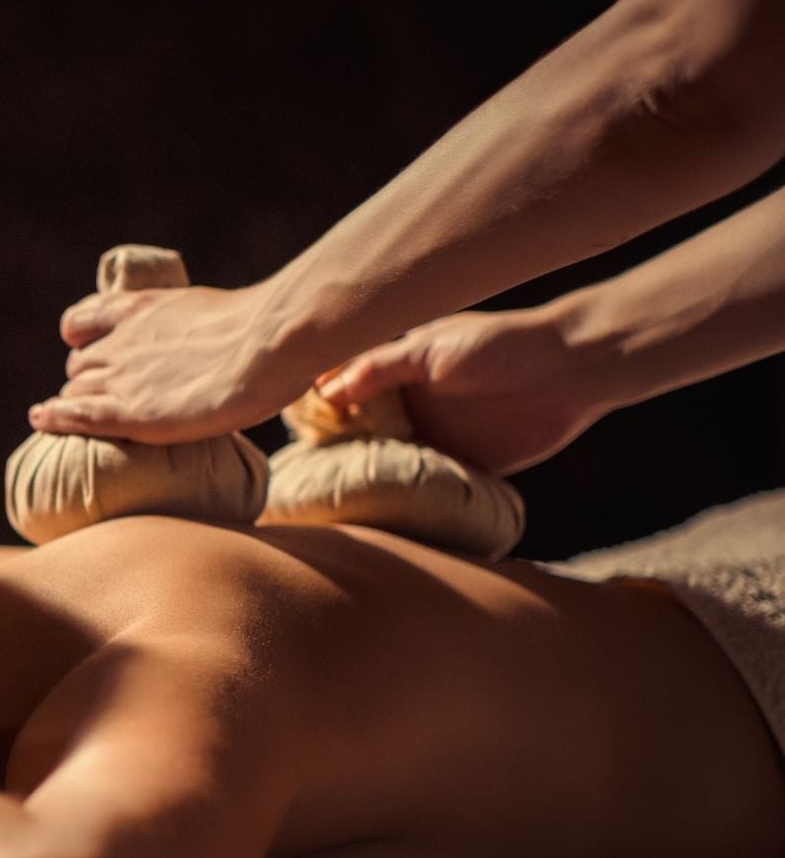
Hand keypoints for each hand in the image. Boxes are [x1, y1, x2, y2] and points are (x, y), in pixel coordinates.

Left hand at [31, 284, 327, 443]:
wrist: (268, 342)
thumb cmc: (264, 331)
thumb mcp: (217, 314)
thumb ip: (198, 329)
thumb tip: (219, 344)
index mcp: (141, 310)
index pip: (85, 320)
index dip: (82, 338)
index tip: (87, 347)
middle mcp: (121, 341)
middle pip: (81, 364)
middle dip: (87, 379)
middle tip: (105, 399)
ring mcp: (121, 376)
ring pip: (76, 390)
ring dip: (76, 403)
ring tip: (79, 419)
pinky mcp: (127, 412)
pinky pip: (75, 415)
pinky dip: (53, 417)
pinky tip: (39, 420)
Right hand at [314, 307, 604, 474]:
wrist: (570, 371)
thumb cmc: (500, 345)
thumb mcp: (430, 349)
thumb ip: (378, 368)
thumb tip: (324, 391)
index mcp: (397, 374)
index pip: (344, 393)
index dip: (317, 409)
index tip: (288, 426)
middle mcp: (412, 408)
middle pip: (360, 434)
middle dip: (334, 452)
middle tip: (302, 475)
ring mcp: (437, 438)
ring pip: (390, 464)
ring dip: (369, 479)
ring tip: (332, 501)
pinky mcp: (465, 466)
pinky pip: (429, 488)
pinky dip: (410, 499)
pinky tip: (383, 513)